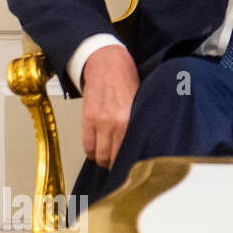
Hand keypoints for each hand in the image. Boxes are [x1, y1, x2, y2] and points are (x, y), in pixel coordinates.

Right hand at [81, 46, 139, 168]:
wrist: (107, 63)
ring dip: (103, 161)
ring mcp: (99, 122)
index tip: (134, 169)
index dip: (132, 163)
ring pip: (100, 154)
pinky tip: (96, 153)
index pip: (131, 150)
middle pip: (114, 156)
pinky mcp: (87, 119)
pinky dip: (91, 152)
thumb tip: (145, 140)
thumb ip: (140, 120)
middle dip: (117, 165)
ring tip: (108, 162)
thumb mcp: (141, 101)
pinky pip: (87, 145)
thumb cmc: (128, 79)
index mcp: (131, 119)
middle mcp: (115, 123)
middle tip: (121, 168)